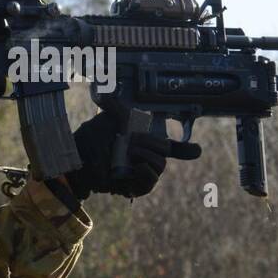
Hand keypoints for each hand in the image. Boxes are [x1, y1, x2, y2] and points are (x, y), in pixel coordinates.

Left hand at [64, 110, 201, 199]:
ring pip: (159, 166)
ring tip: (130, 152)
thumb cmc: (91, 138)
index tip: (197, 151)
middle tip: (132, 141)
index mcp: (141, 142)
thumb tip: (102, 90)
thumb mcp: (108, 118)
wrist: (80, 157)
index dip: (184, 150)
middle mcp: (142, 157)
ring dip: (146, 156)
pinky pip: (149, 183)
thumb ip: (115, 106)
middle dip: (151, 144)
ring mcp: (137, 173)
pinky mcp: (131, 187)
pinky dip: (146, 174)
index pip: (167, 147)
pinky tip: (137, 167)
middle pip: (163, 152)